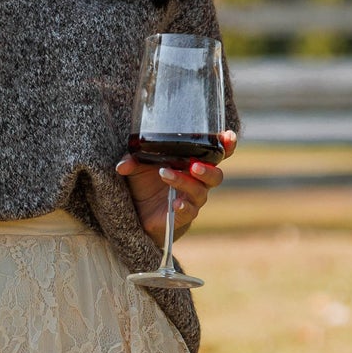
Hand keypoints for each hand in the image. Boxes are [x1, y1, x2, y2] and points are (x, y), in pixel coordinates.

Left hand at [115, 129, 235, 246]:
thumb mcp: (137, 168)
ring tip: (165, 174)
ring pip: (200, 191)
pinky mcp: (183, 216)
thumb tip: (122, 165)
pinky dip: (183, 206)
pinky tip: (175, 203)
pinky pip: (190, 211)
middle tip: (194, 166)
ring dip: (184, 182)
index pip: (216, 154)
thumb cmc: (145, 184)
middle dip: (208, 169)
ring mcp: (192, 199)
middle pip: (216, 175)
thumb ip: (132, 160)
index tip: (228, 136)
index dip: (226, 146)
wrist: (139, 214)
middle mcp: (197, 182)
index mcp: (192, 164)